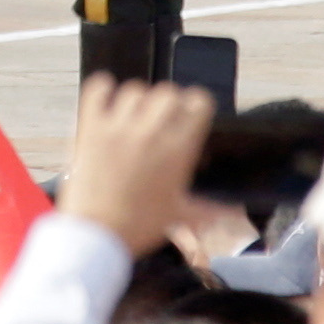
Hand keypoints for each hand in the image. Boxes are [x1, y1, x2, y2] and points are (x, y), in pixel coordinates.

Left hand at [60, 76, 213, 247]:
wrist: (97, 235)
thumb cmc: (138, 227)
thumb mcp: (178, 214)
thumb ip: (208, 208)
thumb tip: (232, 211)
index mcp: (178, 151)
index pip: (199, 103)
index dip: (196, 106)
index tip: (189, 113)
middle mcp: (151, 133)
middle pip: (167, 92)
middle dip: (167, 103)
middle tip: (161, 119)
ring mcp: (118, 128)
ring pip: (134, 90)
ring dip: (136, 101)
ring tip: (133, 118)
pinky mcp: (91, 127)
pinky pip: (98, 88)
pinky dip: (103, 90)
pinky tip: (108, 103)